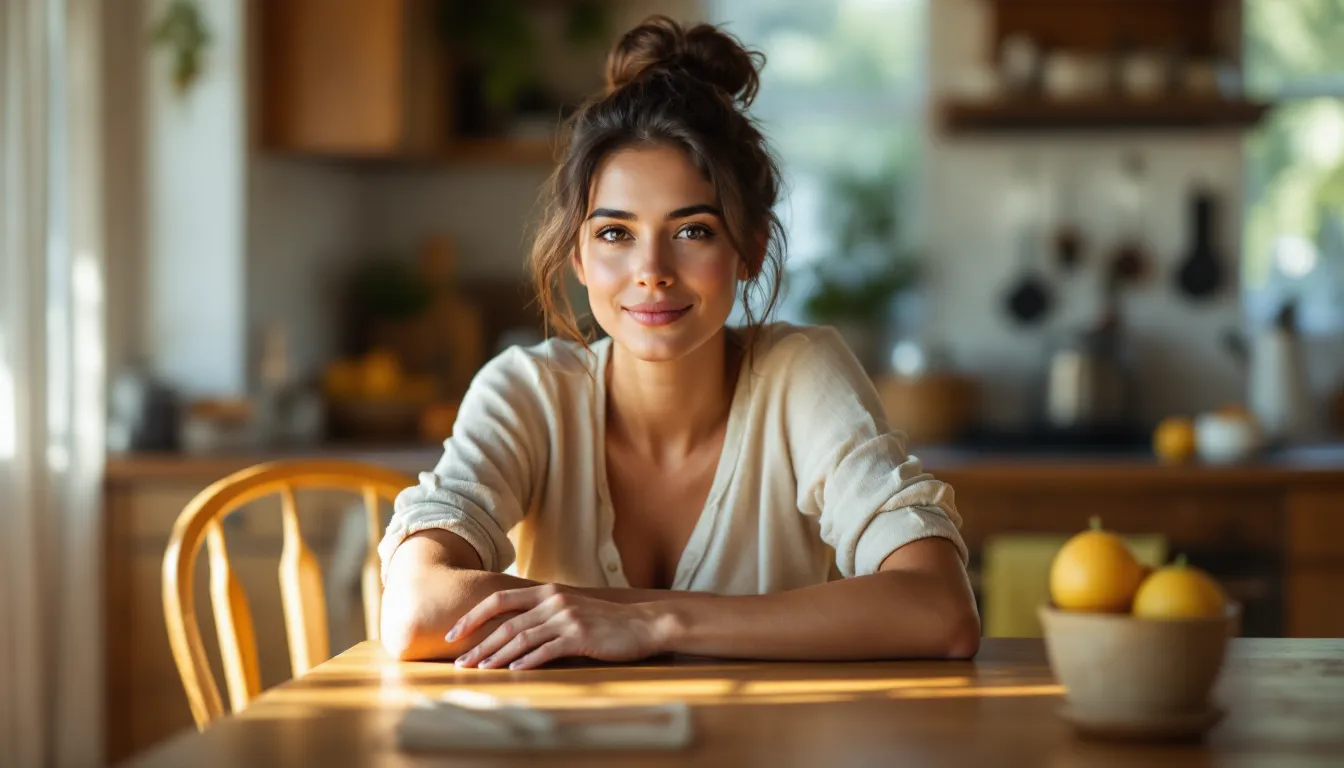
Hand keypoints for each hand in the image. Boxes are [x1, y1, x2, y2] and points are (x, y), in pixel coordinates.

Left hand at [448, 584, 667, 669]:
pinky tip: (513, 671)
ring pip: (521, 637)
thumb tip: (511, 629)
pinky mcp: (580, 635)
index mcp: (547, 591)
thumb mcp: (570, 608)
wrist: (642, 624)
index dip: (474, 616)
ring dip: (496, 655)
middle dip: (478, 643)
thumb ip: (543, 613)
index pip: (500, 600)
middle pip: (505, 622)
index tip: (454, 633)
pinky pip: (546, 650)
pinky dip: (527, 661)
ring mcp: (566, 617)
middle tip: (459, 661)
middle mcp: (553, 600)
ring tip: (479, 670)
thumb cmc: (605, 621)